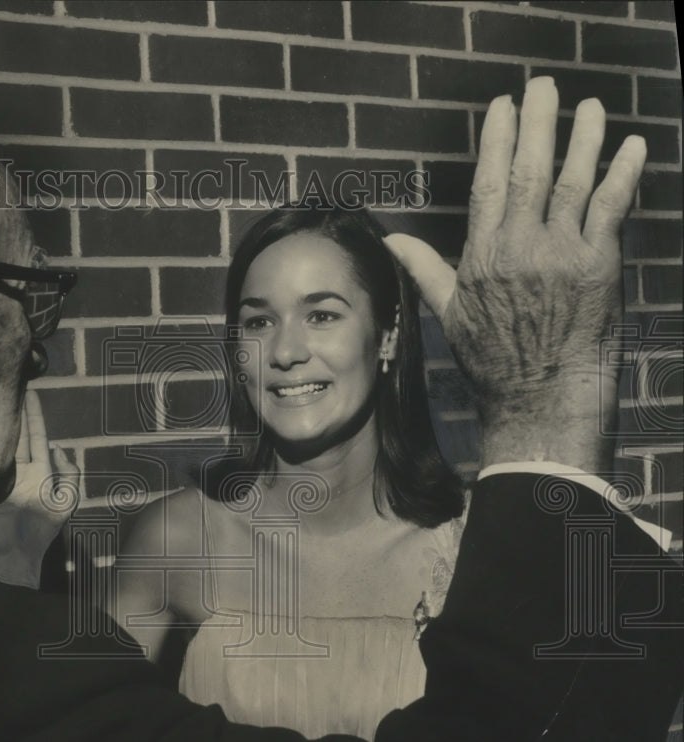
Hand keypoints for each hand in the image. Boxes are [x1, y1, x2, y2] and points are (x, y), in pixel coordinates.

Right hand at [0, 390, 79, 587]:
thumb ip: (70, 476)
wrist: (16, 556)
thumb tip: (59, 448)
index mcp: (39, 472)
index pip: (35, 437)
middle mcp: (19, 470)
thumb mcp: (66, 504)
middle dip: (13, 412)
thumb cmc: (43, 531)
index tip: (30, 392)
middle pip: (15, 435)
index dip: (34, 415)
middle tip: (7, 384)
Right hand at [384, 77, 646, 469]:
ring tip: (589, 107)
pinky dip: (624, 175)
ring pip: (572, 183)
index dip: (497, 140)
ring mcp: (561, 256)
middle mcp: (519, 249)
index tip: (503, 107)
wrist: (538, 402)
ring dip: (582, 139)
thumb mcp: (448, 313)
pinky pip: (612, 209)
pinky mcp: (599, 268)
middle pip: (529, 171)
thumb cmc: (493, 362)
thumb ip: (424, 268)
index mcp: (482, 257)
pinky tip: (631, 147)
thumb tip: (392, 240)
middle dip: (537, 123)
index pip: (488, 183)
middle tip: (544, 86)